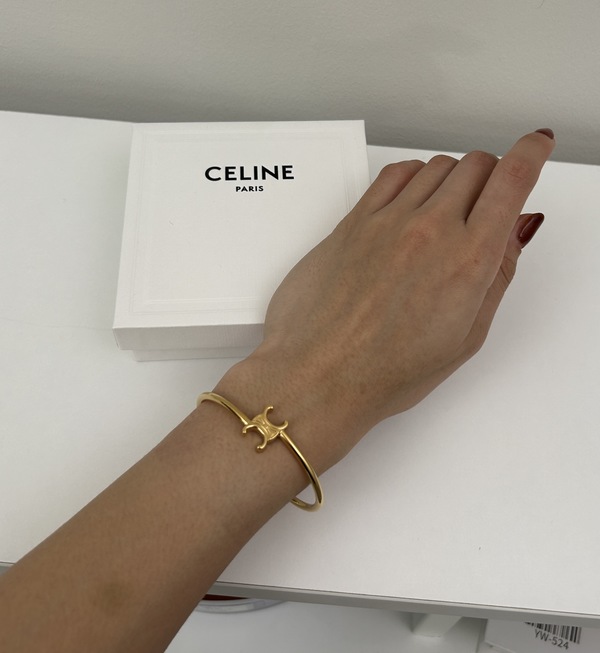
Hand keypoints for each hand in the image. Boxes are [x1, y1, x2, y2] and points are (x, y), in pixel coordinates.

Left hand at [218, 130, 554, 469]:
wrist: (318, 375)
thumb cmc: (386, 371)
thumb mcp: (464, 337)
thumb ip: (496, 275)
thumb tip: (515, 230)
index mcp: (467, 260)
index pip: (512, 180)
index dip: (532, 153)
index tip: (537, 145)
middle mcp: (429, 230)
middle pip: (476, 166)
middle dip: (491, 176)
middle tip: (485, 204)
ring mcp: (387, 220)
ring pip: (436, 166)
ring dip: (452, 179)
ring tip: (445, 214)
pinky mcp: (353, 220)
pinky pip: (394, 174)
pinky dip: (413, 176)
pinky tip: (412, 199)